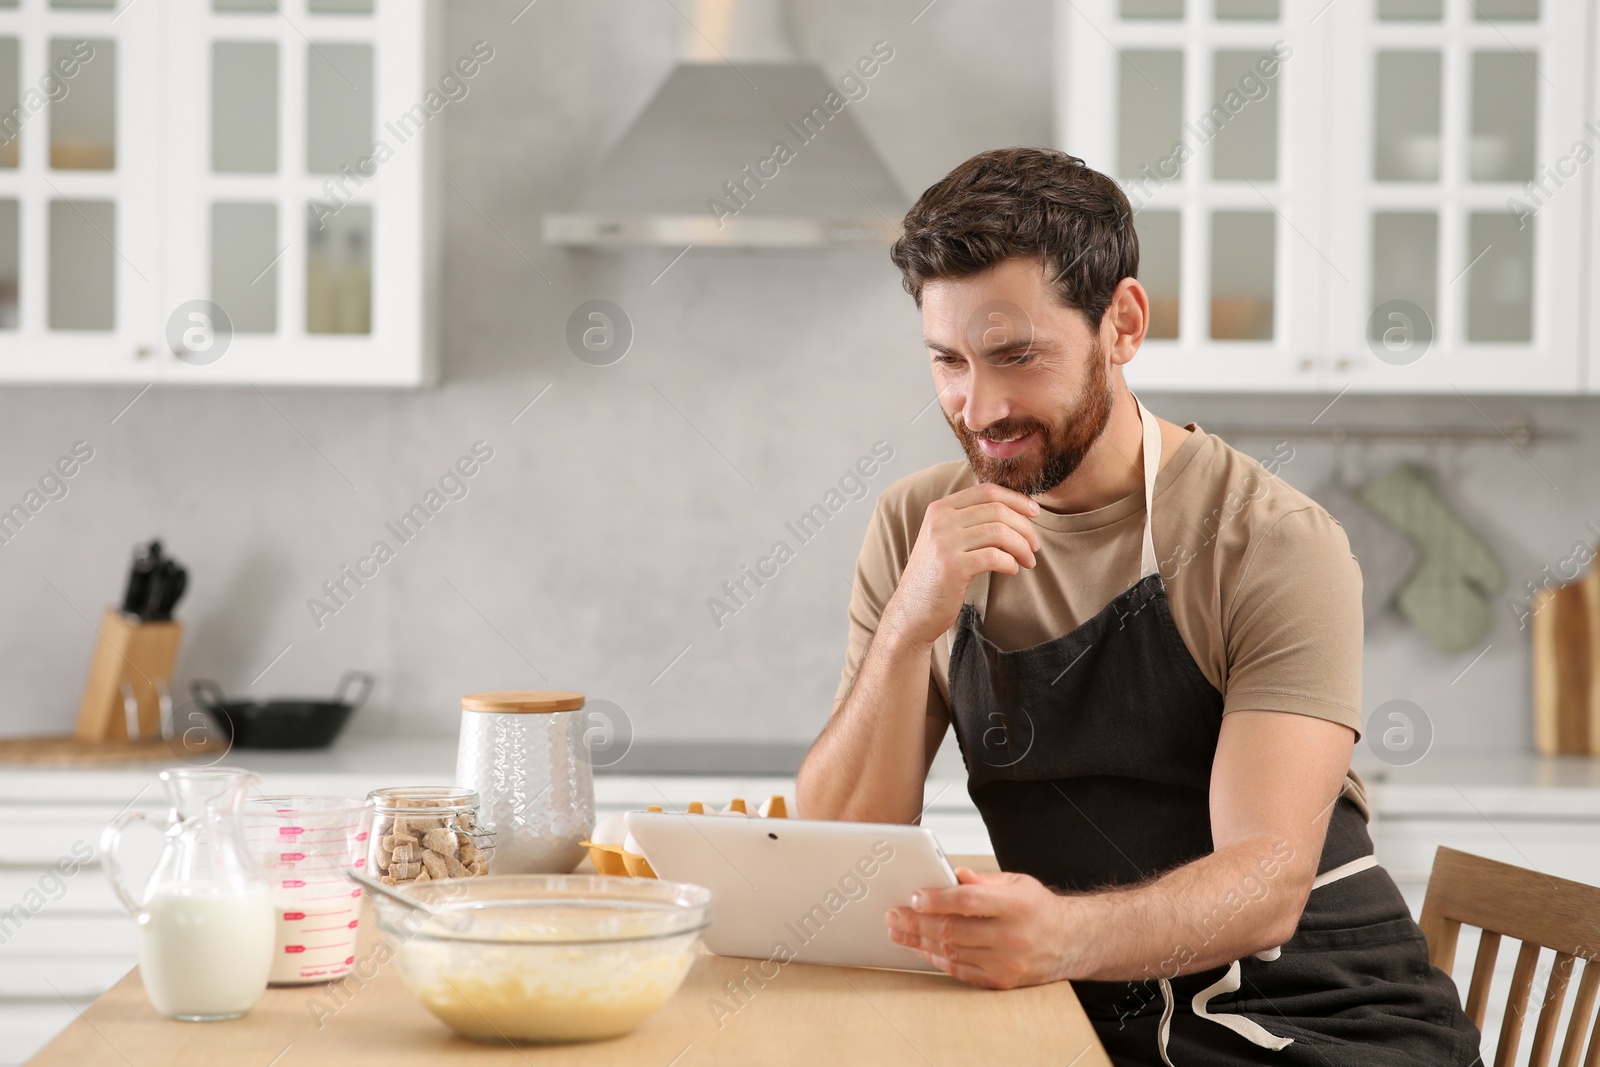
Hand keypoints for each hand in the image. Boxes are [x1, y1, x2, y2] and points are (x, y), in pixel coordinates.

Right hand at [879, 483, 1040, 650]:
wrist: (912, 610)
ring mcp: (944, 543)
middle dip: (1025, 527)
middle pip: (997, 510)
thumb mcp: (946, 539)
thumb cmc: (936, 576)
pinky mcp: (952, 567)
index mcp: (940, 509)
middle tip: (1035, 546)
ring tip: (1028, 561)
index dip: (1016, 499)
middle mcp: (940, 521)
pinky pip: (994, 557)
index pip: (987, 491)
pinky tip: (1012, 570)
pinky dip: (1010, 563)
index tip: (1034, 513)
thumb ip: (970, 521)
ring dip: (1022, 547)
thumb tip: (1015, 511)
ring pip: (1000, 532)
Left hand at [885, 867, 1072, 988]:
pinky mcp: (1001, 982)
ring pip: (953, 953)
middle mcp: (1012, 936)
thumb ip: (982, 880)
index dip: (938, 899)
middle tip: (893, 915)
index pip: (969, 901)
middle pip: (954, 931)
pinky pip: (960, 971)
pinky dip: (936, 959)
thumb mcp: (1017, 882)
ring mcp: (1006, 963)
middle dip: (917, 923)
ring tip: (898, 931)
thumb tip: (952, 875)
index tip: (914, 896)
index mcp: (1016, 905)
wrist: (1070, 942)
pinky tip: (920, 947)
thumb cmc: (1038, 908)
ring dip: (919, 942)